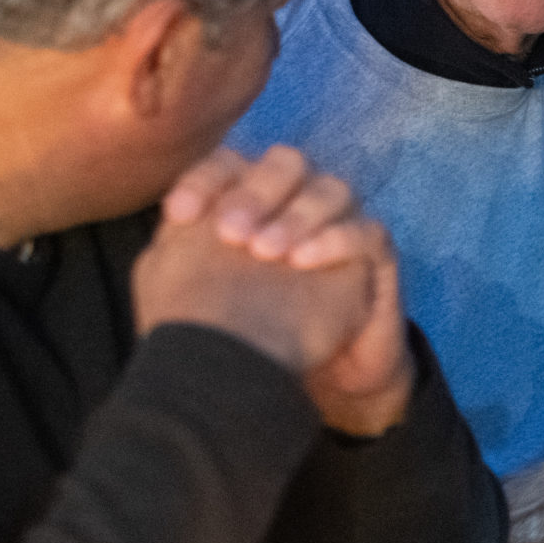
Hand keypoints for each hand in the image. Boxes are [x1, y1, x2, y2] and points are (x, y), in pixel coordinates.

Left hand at [160, 144, 415, 431]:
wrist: (286, 380)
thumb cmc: (233, 332)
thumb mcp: (183, 290)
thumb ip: (174, 250)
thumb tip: (169, 224)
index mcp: (251, 198)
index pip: (231, 163)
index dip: (205, 181)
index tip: (179, 216)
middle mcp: (298, 201)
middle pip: (286, 162)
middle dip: (256, 192)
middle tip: (230, 234)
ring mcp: (340, 222)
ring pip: (332, 188)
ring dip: (297, 215)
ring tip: (266, 252)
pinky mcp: (374, 254)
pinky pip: (367, 230)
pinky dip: (335, 239)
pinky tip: (301, 262)